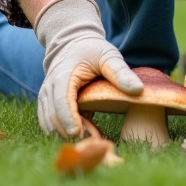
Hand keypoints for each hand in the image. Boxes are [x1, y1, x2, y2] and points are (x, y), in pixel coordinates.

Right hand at [34, 0, 143, 137]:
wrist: (72, 43)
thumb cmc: (92, 50)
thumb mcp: (109, 56)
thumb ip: (121, 72)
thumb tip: (138, 90)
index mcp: (63, 76)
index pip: (61, 101)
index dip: (68, 119)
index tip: (78, 134)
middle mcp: (50, 88)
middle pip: (53, 116)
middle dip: (68, 132)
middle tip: (92, 142)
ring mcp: (46, 97)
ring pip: (48, 123)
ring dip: (65, 134)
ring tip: (92, 138)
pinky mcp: (48, 104)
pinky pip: (50, 123)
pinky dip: (63, 131)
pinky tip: (85, 133)